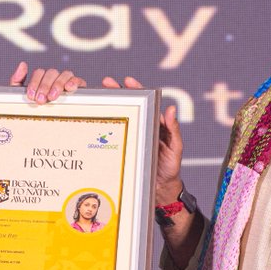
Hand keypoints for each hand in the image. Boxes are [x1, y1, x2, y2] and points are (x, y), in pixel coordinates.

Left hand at [10, 61, 84, 103]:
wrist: (41, 127)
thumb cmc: (31, 108)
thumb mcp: (20, 95)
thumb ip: (17, 79)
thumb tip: (22, 64)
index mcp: (41, 78)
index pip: (39, 72)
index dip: (35, 83)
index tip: (31, 96)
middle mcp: (54, 78)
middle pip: (51, 72)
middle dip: (44, 86)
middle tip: (40, 100)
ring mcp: (66, 82)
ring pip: (65, 74)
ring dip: (57, 85)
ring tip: (52, 97)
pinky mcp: (78, 88)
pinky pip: (78, 80)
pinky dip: (74, 81)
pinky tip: (68, 88)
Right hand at [102, 76, 183, 202]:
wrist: (160, 188)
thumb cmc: (170, 167)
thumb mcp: (175, 148)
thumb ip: (173, 130)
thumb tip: (171, 109)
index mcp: (155, 124)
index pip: (146, 102)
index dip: (137, 89)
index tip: (127, 81)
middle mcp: (142, 127)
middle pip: (129, 106)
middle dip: (118, 93)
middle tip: (106, 83)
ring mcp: (132, 137)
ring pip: (120, 118)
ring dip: (109, 108)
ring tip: (98, 97)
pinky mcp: (123, 148)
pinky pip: (114, 136)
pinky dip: (104, 128)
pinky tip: (95, 121)